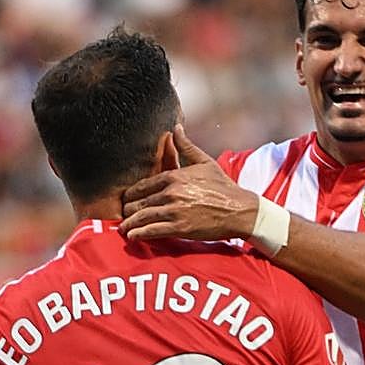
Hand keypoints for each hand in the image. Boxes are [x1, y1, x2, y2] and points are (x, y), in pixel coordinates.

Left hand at [120, 125, 259, 242]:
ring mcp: (174, 211)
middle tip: (124, 216)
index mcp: (174, 177)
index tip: (127, 200)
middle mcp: (171, 193)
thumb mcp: (205, 162)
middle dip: (128, 210)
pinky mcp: (179, 228)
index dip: (131, 195)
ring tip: (124, 228)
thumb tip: (176, 128)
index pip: (142, 186)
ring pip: (142, 217)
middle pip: (139, 202)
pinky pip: (152, 231)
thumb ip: (186, 147)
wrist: (240, 210)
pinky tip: (133, 236)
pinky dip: (139, 234)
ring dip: (130, 224)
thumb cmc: (223, 187)